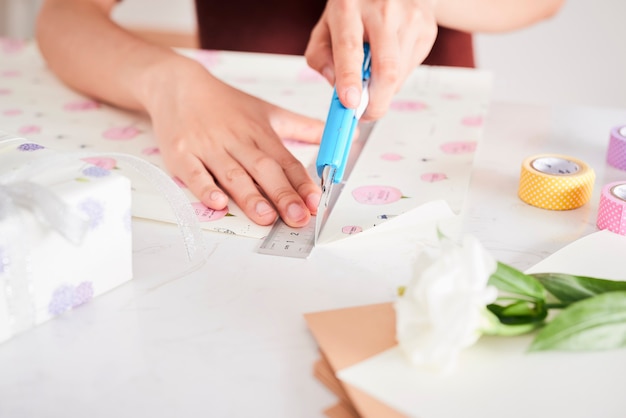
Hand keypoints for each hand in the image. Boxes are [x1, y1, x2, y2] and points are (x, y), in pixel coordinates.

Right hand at [145, 59, 324, 226]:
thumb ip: (301, 127)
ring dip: (250, 196)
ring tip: (266, 217)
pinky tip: (217, 203)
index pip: (285, 160)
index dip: (302, 182)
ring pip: (232, 174)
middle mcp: (237, 140)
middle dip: (282, 194)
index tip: (315, 201)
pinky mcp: (181, 153)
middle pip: (263, 169)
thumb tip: (335, 133)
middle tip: (297, 217)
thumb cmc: (225, 103)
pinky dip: (205, 188)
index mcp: (259, 132)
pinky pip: (194, 173)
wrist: (177, 84)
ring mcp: (208, 147)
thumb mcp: (267, 111)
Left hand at [305, 0, 437, 119]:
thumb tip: (335, 85)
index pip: (349, 48)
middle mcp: (382, 9)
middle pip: (385, 67)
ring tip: (373, 79)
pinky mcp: (426, 28)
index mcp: (348, 7)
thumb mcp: (326, 27)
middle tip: (366, 114)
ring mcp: (409, 17)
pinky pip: (410, 69)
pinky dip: (397, 78)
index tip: (350, 103)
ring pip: (399, 74)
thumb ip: (321, 57)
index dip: (350, 79)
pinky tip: (388, 62)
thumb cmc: (354, 11)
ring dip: (384, 89)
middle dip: (376, 101)